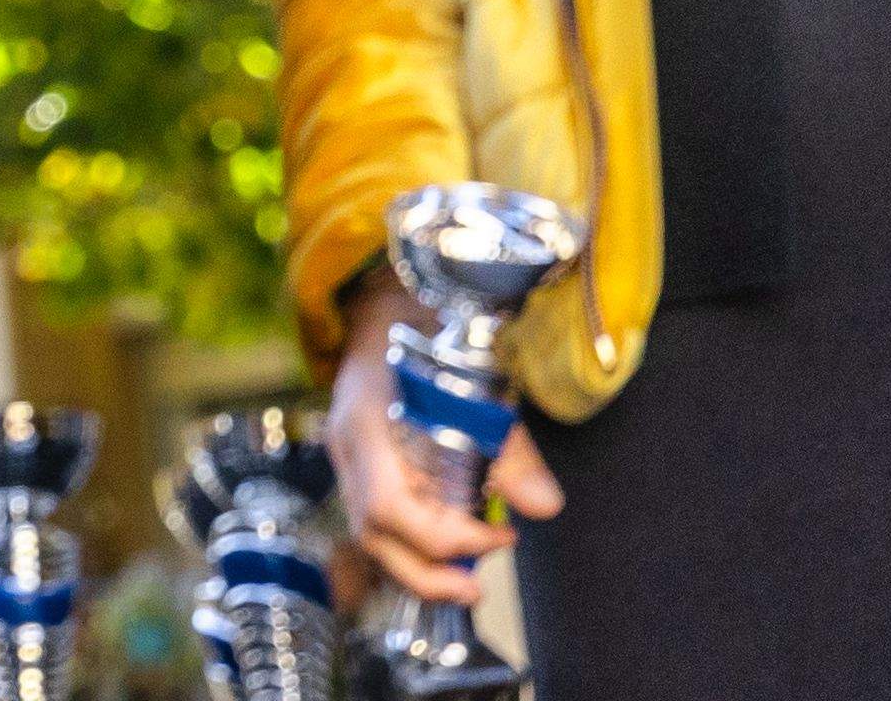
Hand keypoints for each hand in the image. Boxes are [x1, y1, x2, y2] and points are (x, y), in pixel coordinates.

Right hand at [327, 310, 558, 609]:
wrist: (383, 303)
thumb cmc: (428, 334)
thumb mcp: (477, 381)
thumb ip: (509, 447)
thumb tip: (544, 507)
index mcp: (367, 422)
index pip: (388, 505)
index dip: (444, 538)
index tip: (499, 535)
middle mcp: (346, 447)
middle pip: (370, 532)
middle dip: (424, 573)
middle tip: (476, 586)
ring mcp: (345, 457)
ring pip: (368, 533)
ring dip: (419, 565)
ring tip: (468, 573)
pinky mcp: (357, 465)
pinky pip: (375, 520)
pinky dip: (411, 544)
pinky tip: (450, 541)